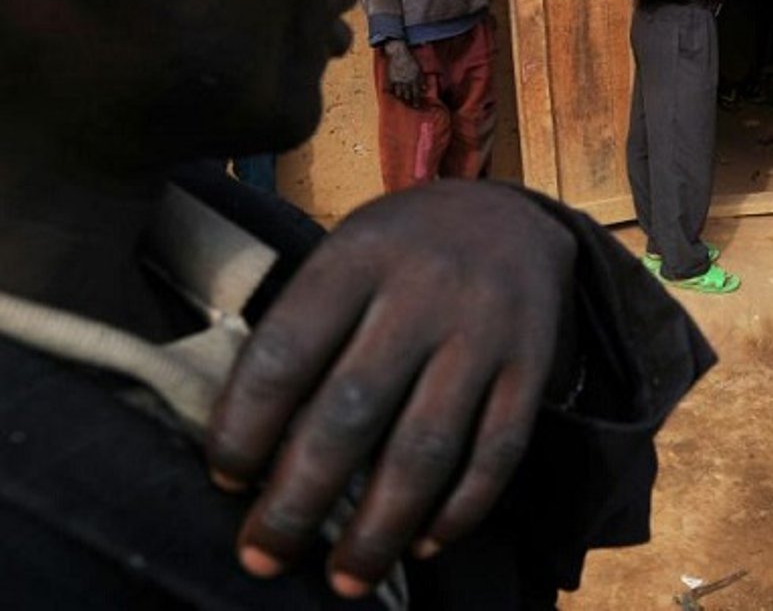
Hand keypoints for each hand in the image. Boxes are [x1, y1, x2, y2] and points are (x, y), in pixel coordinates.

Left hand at [205, 181, 576, 596]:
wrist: (513, 215)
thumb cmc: (405, 247)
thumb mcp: (347, 250)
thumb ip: (307, 324)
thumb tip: (254, 440)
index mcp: (358, 257)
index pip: (285, 352)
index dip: (245, 427)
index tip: (225, 479)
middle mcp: (424, 291)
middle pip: (351, 410)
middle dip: (300, 498)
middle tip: (263, 555)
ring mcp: (485, 331)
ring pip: (427, 446)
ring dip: (380, 526)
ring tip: (344, 578)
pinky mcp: (531, 366)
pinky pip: (498, 451)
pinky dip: (461, 509)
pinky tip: (424, 541)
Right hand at [384, 39, 423, 106]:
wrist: (398, 52)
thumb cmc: (410, 60)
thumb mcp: (418, 68)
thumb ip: (422, 79)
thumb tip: (425, 89)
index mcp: (414, 78)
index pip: (416, 92)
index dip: (417, 99)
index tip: (417, 106)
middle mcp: (406, 80)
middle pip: (408, 94)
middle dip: (410, 101)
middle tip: (411, 108)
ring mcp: (398, 79)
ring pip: (400, 92)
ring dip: (402, 98)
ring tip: (403, 103)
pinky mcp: (391, 77)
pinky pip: (392, 88)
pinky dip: (393, 92)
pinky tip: (394, 97)